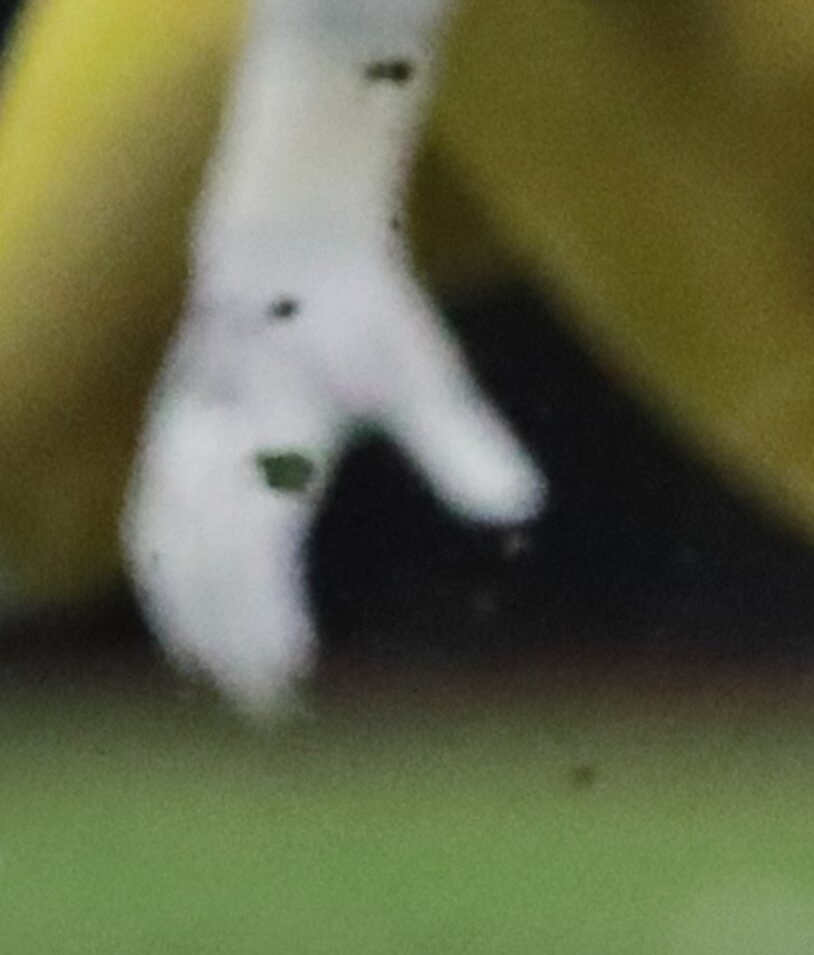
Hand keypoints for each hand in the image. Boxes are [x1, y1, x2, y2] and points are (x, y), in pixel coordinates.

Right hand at [124, 234, 541, 715]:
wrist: (285, 244)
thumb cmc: (362, 313)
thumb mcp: (422, 371)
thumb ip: (463, 442)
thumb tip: (523, 507)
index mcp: (274, 435)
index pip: (260, 553)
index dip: (268, 621)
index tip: (292, 677)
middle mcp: (213, 448)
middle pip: (208, 570)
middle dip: (232, 644)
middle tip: (270, 711)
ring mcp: (177, 444)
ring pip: (167, 557)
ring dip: (191, 625)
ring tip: (224, 687)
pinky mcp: (163, 439)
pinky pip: (149, 529)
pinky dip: (163, 585)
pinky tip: (182, 625)